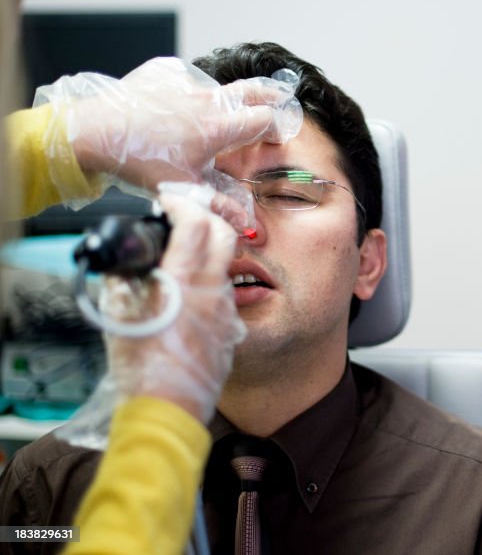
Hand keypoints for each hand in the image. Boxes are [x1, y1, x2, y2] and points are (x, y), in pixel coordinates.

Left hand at [36, 56, 301, 208]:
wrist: (93, 130)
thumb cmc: (137, 160)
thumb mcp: (183, 189)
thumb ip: (219, 205)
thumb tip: (245, 225)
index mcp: (220, 126)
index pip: (267, 118)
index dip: (278, 125)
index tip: (277, 132)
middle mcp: (209, 98)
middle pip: (256, 89)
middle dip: (271, 95)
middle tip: (276, 101)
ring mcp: (188, 80)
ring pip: (217, 87)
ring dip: (220, 100)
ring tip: (205, 119)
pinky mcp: (166, 70)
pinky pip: (186, 79)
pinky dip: (186, 92)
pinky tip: (173, 108)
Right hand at [102, 183, 244, 421]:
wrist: (167, 410)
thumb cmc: (140, 367)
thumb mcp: (119, 316)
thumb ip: (125, 282)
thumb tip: (127, 265)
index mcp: (183, 282)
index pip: (195, 224)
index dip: (182, 205)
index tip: (169, 202)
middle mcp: (212, 291)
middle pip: (223, 234)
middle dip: (206, 216)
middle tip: (185, 217)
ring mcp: (226, 311)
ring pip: (223, 268)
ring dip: (206, 256)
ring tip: (179, 264)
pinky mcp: (231, 330)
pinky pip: (223, 298)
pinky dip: (207, 288)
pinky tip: (187, 301)